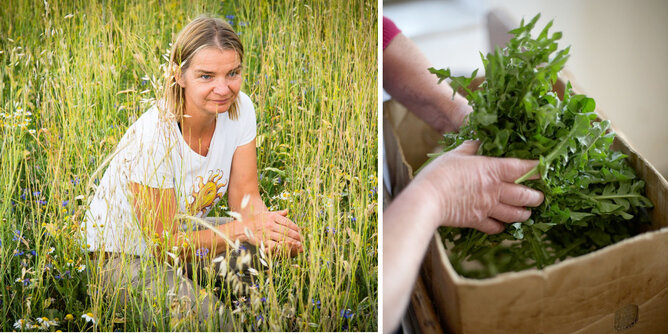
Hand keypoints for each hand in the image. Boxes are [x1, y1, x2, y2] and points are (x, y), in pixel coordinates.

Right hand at [242, 209, 303, 256]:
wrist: (243, 227)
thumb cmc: (257, 221)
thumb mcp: (267, 214)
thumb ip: (278, 213)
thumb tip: (287, 211)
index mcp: (272, 216)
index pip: (287, 222)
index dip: (295, 228)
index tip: (300, 231)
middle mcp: (270, 224)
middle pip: (287, 231)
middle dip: (296, 236)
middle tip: (302, 240)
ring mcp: (266, 232)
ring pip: (282, 238)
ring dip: (292, 242)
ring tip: (298, 245)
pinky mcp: (263, 241)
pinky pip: (274, 245)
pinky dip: (282, 247)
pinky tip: (287, 248)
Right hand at [413, 141, 543, 233]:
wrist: (427, 200)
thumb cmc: (440, 173)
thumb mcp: (455, 154)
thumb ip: (470, 148)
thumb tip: (478, 141)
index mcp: (492, 170)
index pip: (522, 169)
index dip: (537, 169)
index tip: (546, 169)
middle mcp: (494, 190)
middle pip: (524, 195)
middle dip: (535, 196)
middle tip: (539, 196)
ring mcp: (487, 208)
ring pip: (515, 214)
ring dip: (524, 214)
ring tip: (527, 212)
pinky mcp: (477, 221)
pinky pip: (495, 227)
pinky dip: (502, 227)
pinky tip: (502, 225)